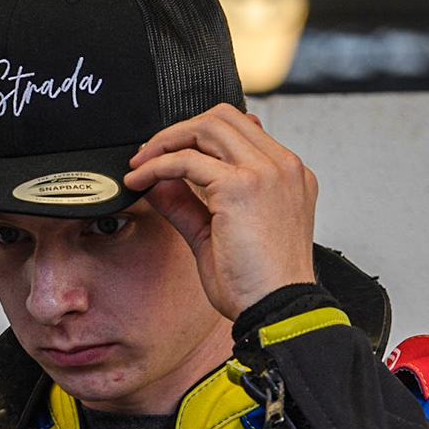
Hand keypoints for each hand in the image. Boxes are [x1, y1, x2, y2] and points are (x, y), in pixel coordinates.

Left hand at [123, 104, 316, 320]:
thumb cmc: (259, 286)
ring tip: (140, 164)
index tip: (169, 155)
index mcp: (287, 176)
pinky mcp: (242, 186)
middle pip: (223, 117)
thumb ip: (191, 203)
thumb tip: (159, 181)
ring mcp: (266, 172)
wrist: (278, 312)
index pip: (242, 129)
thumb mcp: (219, 235)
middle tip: (148, 155)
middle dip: (179, 131)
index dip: (198, 136)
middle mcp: (283, 166)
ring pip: (206, 127)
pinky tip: (140, 181)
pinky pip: (187, 160)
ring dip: (166, 141)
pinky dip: (156, 166)